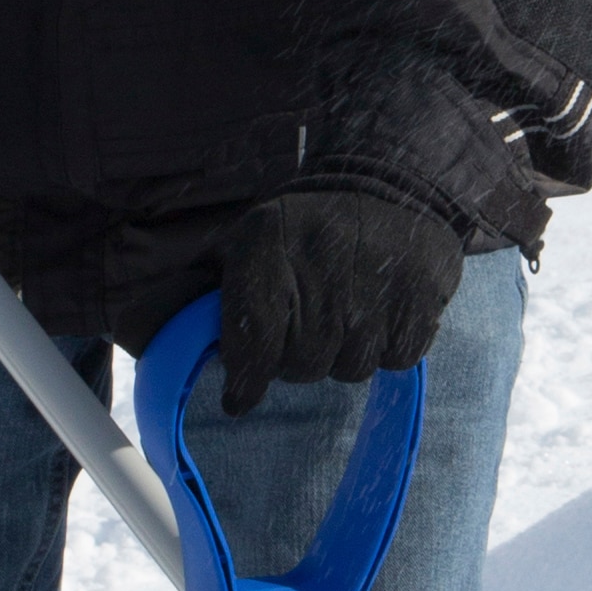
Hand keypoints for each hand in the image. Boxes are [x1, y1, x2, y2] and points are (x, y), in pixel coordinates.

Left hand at [217, 186, 463, 412]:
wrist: (396, 191)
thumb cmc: (313, 226)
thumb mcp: (256, 235)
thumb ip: (220, 287)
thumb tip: (176, 342)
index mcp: (270, 249)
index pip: (254, 341)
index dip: (247, 376)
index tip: (239, 399)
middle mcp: (323, 278)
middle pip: (301, 367)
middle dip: (297, 357)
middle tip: (308, 321)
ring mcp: (374, 301)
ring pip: (347, 370)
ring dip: (344, 351)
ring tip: (349, 308)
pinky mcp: (415, 315)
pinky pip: (392, 363)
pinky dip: (385, 346)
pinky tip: (381, 310)